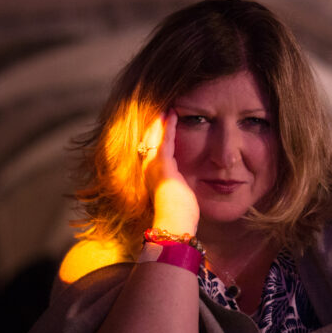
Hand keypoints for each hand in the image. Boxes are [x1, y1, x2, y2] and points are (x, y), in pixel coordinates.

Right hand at [141, 110, 198, 234]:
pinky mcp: (163, 164)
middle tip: (161, 110)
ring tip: (167, 108)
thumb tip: (183, 183)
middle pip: (147, 140)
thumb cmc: (178, 215)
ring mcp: (153, 166)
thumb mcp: (176, 195)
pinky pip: (164, 139)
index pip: (150, 150)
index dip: (154, 135)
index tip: (161, 123)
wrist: (174, 224)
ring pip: (154, 136)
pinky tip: (173, 114)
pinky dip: (168, 126)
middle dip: (154, 125)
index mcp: (151, 175)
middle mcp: (148, 169)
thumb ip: (177, 184)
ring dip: (160, 121)